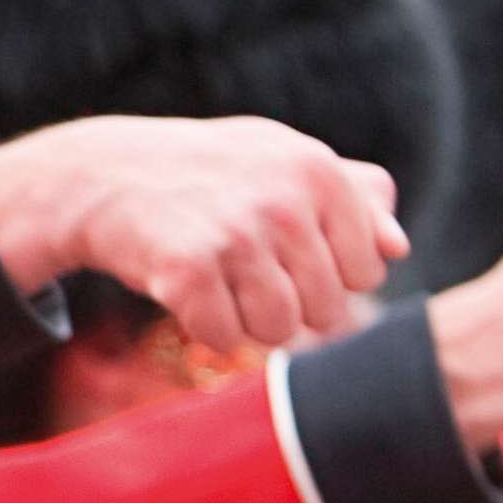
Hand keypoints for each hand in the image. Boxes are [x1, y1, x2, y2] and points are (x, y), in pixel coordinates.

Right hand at [0, 118, 402, 354]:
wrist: (104, 176)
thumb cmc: (209, 174)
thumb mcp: (283, 164)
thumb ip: (353, 199)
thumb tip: (398, 248)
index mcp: (319, 172)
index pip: (367, 271)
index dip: (328, 277)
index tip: (288, 256)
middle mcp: (285, 201)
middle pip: (326, 310)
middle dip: (288, 306)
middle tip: (245, 273)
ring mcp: (236, 234)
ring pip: (279, 330)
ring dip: (245, 321)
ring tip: (219, 282)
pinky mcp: (188, 269)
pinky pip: (223, 338)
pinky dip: (204, 327)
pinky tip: (185, 290)